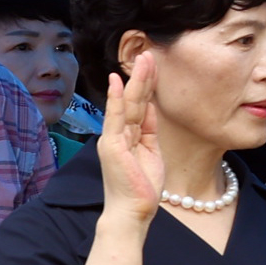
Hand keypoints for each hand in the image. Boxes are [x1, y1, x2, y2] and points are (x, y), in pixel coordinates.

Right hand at [96, 51, 168, 224]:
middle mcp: (118, 134)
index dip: (146, 85)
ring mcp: (113, 138)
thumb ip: (150, 130)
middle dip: (142, 76)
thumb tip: (152, 107)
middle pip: (133, 99)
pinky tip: (117, 81)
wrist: (132, 212)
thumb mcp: (152, 152)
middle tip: (149, 52)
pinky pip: (116, 118)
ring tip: (144, 58)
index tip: (153, 65)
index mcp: (128, 136)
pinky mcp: (112, 145)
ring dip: (136, 80)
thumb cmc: (142, 187)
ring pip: (127, 103)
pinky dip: (116, 98)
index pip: (139, 105)